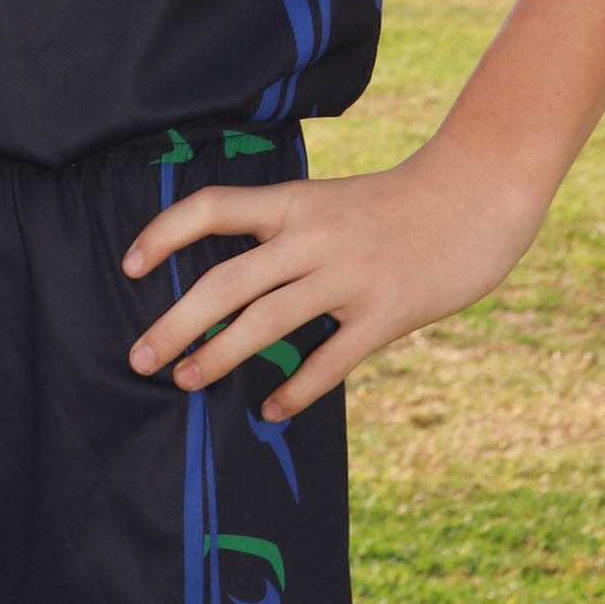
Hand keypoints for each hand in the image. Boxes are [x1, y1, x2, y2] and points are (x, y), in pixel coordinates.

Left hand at [120, 139, 547, 421]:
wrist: (476, 194)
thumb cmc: (397, 204)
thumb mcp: (329, 203)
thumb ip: (285, 234)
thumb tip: (230, 282)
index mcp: (294, 202)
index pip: (212, 208)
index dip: (164, 233)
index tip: (129, 266)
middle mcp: (314, 236)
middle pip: (227, 280)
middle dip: (176, 323)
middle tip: (139, 358)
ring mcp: (351, 274)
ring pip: (268, 321)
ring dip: (220, 355)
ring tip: (187, 381)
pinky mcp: (388, 310)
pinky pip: (331, 358)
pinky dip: (297, 388)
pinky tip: (273, 409)